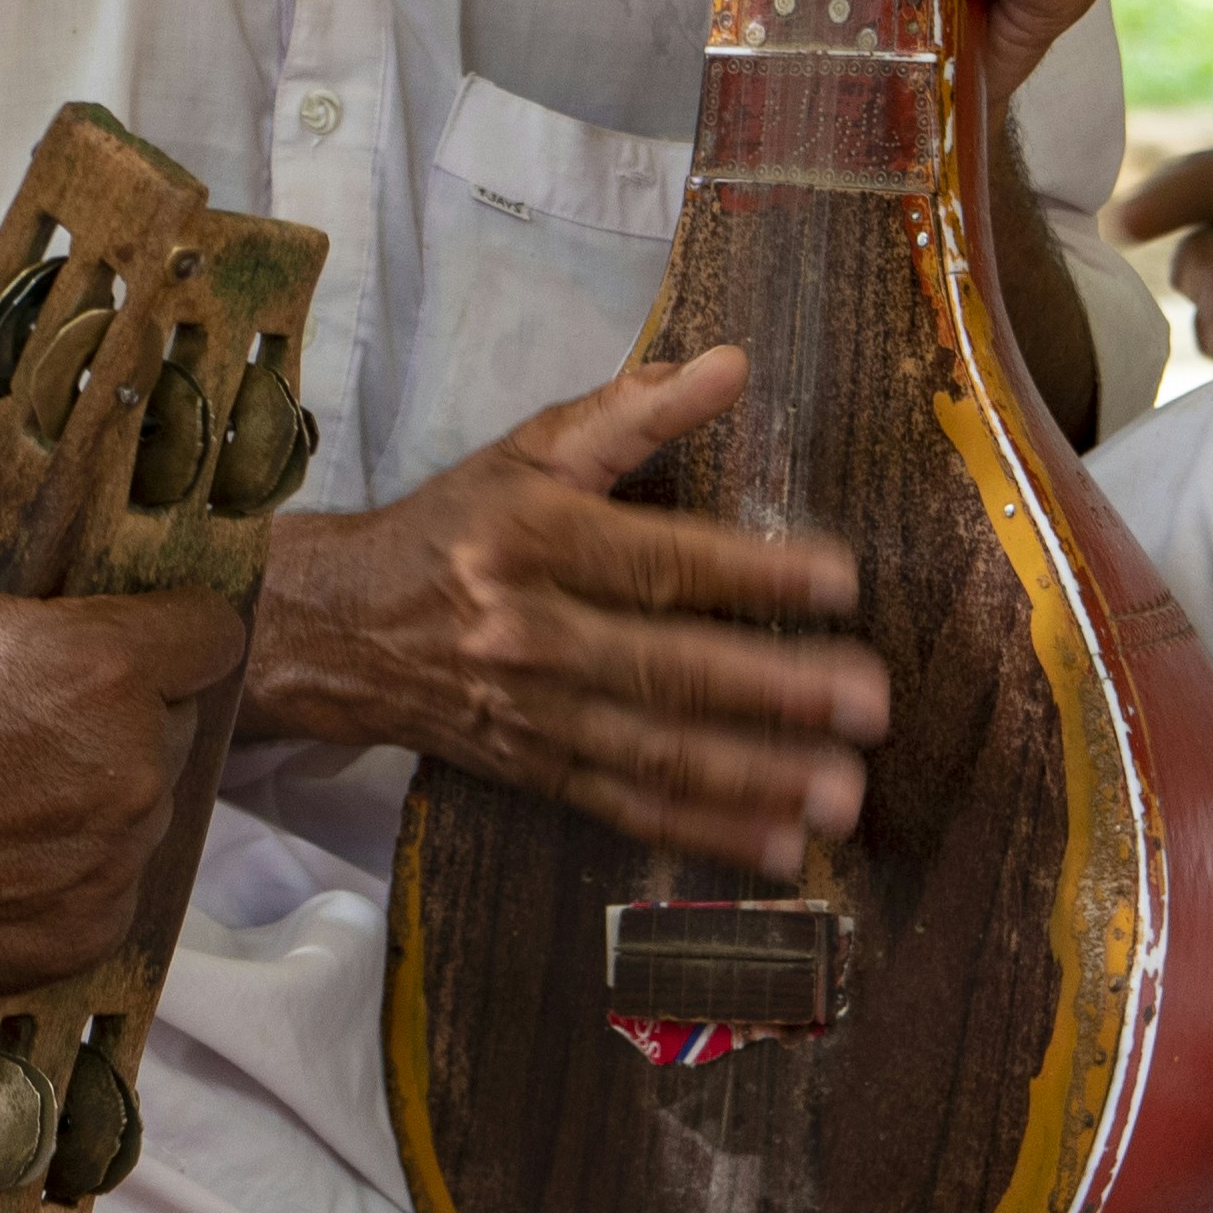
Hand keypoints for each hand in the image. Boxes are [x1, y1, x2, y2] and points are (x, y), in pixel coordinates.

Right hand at [0, 547, 246, 999]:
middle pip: (173, 719)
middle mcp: (130, 766)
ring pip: (140, 802)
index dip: (173, 626)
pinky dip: (67, 865)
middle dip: (122, 708)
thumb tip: (11, 590)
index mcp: (104, 668)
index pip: (213, 633)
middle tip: (35, 713)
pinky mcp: (83, 932)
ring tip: (1, 789)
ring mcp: (111, 859)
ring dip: (95, 788)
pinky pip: (107, 879)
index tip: (135, 633)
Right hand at [244, 344, 887, 871]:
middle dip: (775, 691)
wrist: (341, 627)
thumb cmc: (456, 525)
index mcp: (535, 539)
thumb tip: (728, 366)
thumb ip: (630, 412)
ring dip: (757, 779)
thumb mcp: (527, 452)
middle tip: (870, 704)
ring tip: (843, 796)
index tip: (842, 582)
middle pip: (668, 667)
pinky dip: (707, 834)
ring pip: (657, 753)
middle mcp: (532, 632)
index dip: (752, 573)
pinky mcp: (537, 772)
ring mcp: (534, 714)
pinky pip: (631, 808)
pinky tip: (780, 847)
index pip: (659, 559)